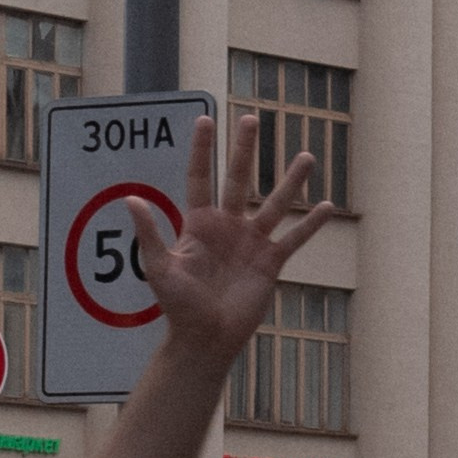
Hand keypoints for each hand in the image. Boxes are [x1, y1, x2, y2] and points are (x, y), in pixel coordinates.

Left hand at [130, 113, 331, 377]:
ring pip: (274, 204)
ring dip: (290, 181)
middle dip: (245, 150)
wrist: (206, 338)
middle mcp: (228, 226)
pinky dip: (311, 224)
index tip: (206, 120)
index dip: (203, 150)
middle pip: (239, 179)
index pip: (201, 177)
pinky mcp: (270, 262)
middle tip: (252, 119)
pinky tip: (327, 206)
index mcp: (199, 223)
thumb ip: (150, 233)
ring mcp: (251, 242)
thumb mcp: (159, 269)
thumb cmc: (179, 306)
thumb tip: (130, 200)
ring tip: (305, 157)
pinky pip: (294, 238)